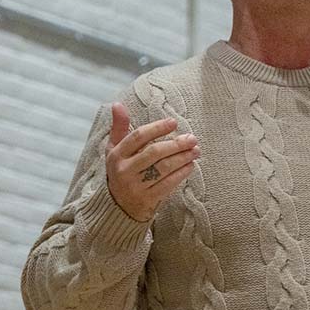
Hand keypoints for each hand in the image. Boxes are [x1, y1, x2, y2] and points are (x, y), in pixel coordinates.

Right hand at [105, 102, 199, 221]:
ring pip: (163, 169)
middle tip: (192, 138)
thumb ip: (119, 127)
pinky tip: (191, 165)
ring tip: (196, 151)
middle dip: (176, 144)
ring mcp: (135, 186)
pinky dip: (181, 174)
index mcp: (116, 155)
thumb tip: (117, 104)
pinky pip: (168, 184)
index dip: (157, 128)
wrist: (118, 206)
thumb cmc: (121, 170)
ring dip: (182, 158)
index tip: (174, 122)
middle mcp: (124, 170)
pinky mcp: (147, 199)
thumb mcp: (114, 149)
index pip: (138, 137)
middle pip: (154, 153)